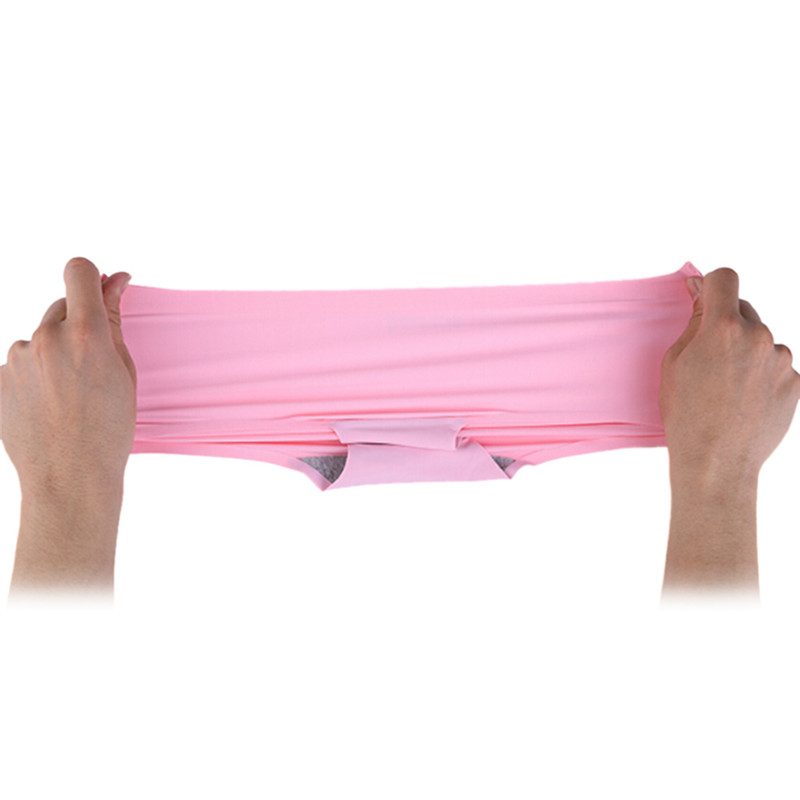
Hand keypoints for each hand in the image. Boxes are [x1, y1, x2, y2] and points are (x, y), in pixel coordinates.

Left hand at [0, 257, 136, 493]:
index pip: (79, 271)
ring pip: (40, 339)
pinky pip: (21, 365)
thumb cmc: (107, 431)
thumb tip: (114, 283)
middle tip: (94, 367)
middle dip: (78, 326)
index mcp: (83, 333)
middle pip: (61, 308)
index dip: (92, 277)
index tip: (102, 291)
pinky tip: (49, 406)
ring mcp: (15, 359)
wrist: (70, 478)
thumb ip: (113, 322)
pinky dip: (36, 378)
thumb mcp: (124, 372)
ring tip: (70, 396)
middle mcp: (44, 337)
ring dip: (54, 354)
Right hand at [659, 268, 799, 482]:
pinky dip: (762, 375)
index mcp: (723, 328)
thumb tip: (703, 297)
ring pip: (762, 340)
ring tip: (727, 386)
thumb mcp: (673, 364)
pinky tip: (744, 399)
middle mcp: (759, 337)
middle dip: (726, 325)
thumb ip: (693, 325)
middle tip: (709, 357)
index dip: (711, 285)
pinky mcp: (796, 382)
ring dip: (747, 352)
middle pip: (743, 311)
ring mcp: (782, 360)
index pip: (724, 278)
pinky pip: (777, 366)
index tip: (705, 297)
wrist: (716, 462)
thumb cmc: (687, 416)